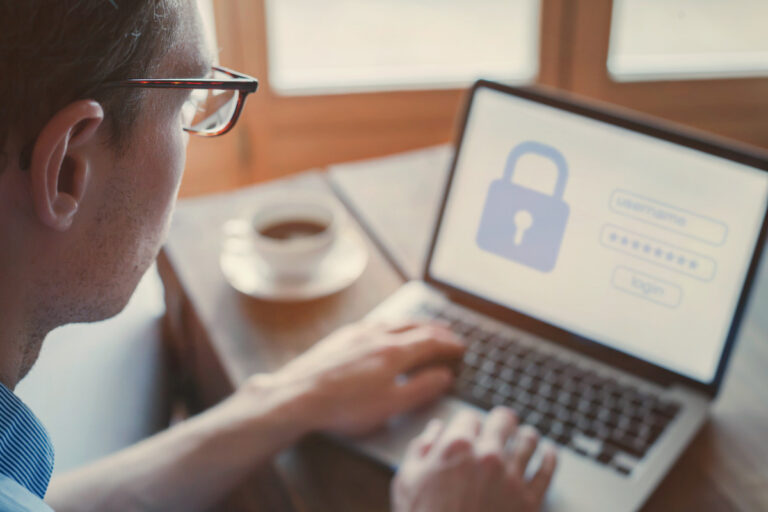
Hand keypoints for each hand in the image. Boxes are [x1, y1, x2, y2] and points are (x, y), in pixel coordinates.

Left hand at [259, 320, 465, 436]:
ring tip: (422, 327)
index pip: (430, 341)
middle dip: (435, 329)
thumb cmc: (344, 406)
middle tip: (449, 332)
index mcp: (394, 352)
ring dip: (414, 323)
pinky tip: (386, 330)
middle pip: (414, 326)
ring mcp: (357, 333)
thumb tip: (444, 376)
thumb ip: (421, 389)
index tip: (461, 347)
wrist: (297, 396)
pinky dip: (391, 324)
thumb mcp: (390, 406)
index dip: (449, 344)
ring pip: (393, 321)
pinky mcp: (341, 337)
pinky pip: (375, 323)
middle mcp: (377, 335)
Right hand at [392, 407, 557, 511]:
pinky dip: (550, 457)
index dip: (469, 423)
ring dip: (526, 436)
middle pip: (504, 419)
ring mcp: (512, 478)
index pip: (470, 416)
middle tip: (501, 426)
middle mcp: (487, 456)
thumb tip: (435, 430)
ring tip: (525, 437)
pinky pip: (548, 470)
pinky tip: (548, 453)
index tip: (470, 431)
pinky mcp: (529, 501)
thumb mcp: (407, 481)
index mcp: (456, 446)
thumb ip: (420, 449)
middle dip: (501, 422)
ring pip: (529, 439)